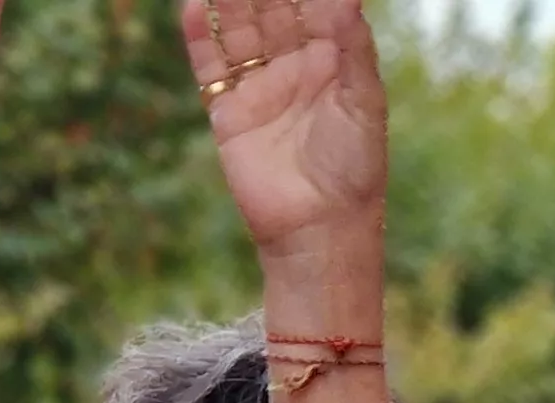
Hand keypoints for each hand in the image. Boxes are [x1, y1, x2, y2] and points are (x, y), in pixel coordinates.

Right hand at [188, 0, 389, 267]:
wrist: (318, 230)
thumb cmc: (354, 170)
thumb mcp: (363, 105)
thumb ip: (353, 48)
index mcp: (334, 63)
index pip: (316, 6)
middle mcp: (295, 69)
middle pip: (272, 9)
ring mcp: (260, 88)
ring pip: (239, 29)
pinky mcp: (228, 112)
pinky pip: (210, 66)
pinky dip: (198, 36)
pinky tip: (191, 6)